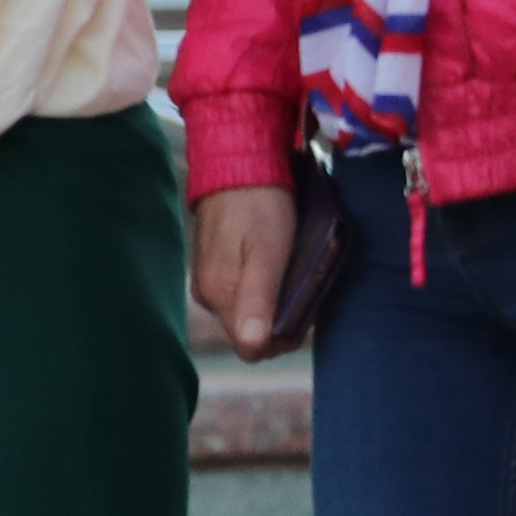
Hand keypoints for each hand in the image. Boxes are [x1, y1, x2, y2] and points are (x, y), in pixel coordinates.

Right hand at [192, 184, 301, 357]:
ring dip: (275, 306)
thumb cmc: (260, 207)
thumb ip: (259, 301)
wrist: (237, 167)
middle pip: (249, 332)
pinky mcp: (213, 268)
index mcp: (220, 295)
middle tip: (307, 292)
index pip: (251, 348)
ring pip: (247, 314)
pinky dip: (264, 290)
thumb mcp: (268, 253)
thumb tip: (252, 348)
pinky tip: (278, 269)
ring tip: (296, 277)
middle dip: (282, 323)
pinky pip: (241, 294)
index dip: (283, 340)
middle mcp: (208, 295)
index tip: (306, 316)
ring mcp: (208, 282)